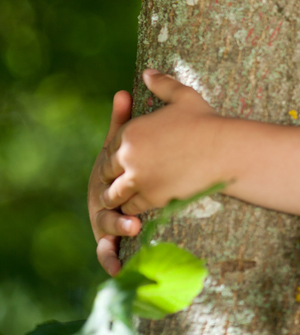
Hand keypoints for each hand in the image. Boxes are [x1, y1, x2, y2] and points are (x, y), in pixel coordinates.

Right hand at [89, 90, 139, 274]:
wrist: (125, 185)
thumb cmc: (127, 162)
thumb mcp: (126, 141)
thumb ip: (123, 120)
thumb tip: (123, 90)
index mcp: (105, 176)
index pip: (107, 177)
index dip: (118, 181)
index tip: (136, 183)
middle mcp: (101, 199)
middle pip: (105, 206)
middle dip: (118, 212)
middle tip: (137, 218)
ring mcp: (104, 219)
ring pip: (107, 228)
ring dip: (117, 233)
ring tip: (134, 233)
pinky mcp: (109, 238)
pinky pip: (106, 253)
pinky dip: (110, 261)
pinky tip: (119, 269)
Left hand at [99, 70, 224, 223]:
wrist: (225, 150)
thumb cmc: (207, 122)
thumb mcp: (184, 97)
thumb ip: (163, 84)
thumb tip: (148, 72)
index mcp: (132, 131)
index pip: (111, 146)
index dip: (116, 155)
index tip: (122, 160)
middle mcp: (129, 155)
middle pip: (107, 170)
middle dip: (111, 176)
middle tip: (118, 181)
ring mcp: (137, 179)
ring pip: (114, 192)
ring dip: (117, 195)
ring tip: (122, 198)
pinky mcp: (149, 198)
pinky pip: (130, 207)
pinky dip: (131, 208)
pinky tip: (139, 208)